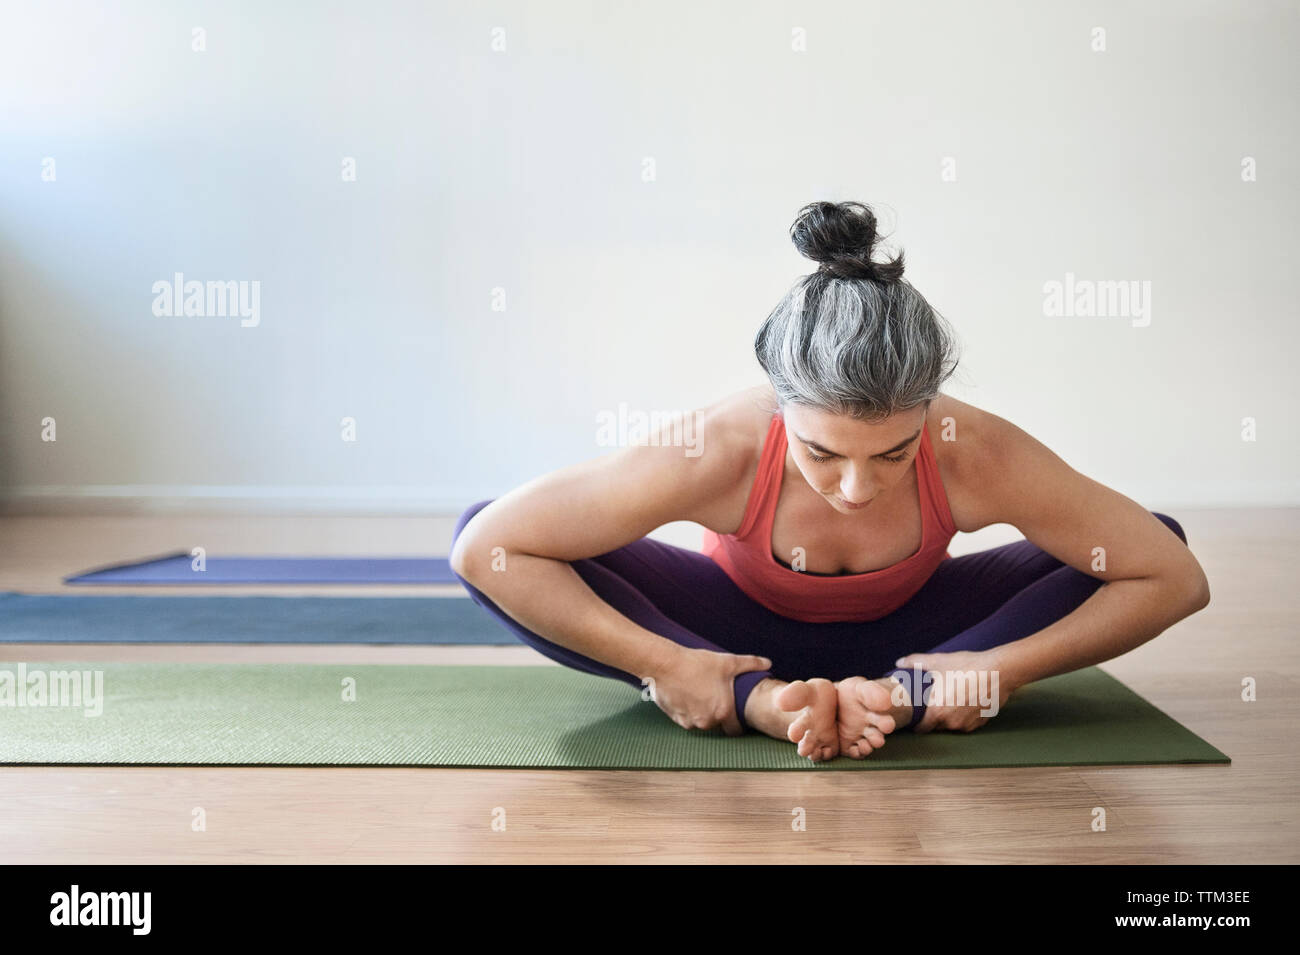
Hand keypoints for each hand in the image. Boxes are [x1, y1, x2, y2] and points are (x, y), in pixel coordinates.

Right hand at [644, 647, 772, 736]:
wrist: (665, 664)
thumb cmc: (697, 663)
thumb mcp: (728, 662)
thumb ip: (751, 664)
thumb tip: (768, 663)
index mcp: (723, 711)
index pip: (736, 729)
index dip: (738, 722)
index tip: (737, 714)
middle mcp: (707, 722)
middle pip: (718, 724)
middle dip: (718, 713)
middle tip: (715, 696)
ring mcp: (690, 722)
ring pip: (702, 721)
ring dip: (702, 712)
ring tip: (700, 693)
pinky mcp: (676, 719)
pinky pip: (687, 719)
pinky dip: (688, 710)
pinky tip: (687, 694)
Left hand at [892, 649, 1015, 733]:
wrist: (999, 671)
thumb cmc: (966, 667)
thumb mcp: (937, 662)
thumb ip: (915, 663)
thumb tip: (898, 662)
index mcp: (937, 712)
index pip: (921, 728)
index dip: (916, 723)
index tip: (914, 715)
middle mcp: (952, 723)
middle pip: (936, 727)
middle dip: (932, 718)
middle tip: (931, 703)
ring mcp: (967, 725)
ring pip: (951, 725)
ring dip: (948, 717)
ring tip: (949, 699)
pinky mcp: (980, 723)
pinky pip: (966, 723)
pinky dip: (962, 716)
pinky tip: (964, 701)